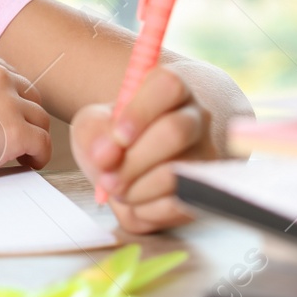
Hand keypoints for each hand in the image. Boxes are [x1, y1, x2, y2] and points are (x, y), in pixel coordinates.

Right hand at [0, 51, 52, 184]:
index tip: (4, 120)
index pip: (14, 78)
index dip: (12, 102)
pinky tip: (29, 162)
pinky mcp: (14, 131)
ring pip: (40, 120)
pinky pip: (43, 143)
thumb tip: (11, 104)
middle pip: (32, 96)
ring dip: (33, 136)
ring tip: (21, 152)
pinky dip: (40, 155)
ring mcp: (7, 102)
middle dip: (24, 117)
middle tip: (12, 137)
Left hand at [69, 65, 217, 233]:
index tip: (117, 137)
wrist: (120, 165)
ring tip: (115, 188)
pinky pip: (176, 205)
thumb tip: (107, 155)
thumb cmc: (109, 137)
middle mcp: (196, 119)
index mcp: (170, 90)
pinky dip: (145, 210)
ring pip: (176, 174)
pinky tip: (134, 201)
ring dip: (135, 189)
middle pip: (175, 132)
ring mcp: (204, 156)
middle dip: (133, 161)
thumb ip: (94, 132)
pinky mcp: (203, 192)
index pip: (168, 86)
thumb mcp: (91, 125)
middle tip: (106, 178)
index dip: (140, 112)